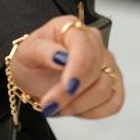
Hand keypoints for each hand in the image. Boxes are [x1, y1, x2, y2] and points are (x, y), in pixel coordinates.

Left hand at [9, 15, 124, 118]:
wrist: (33, 76)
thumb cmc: (30, 61)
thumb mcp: (26, 54)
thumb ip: (42, 51)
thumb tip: (60, 57)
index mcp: (71, 28)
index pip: (84, 48)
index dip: (78, 70)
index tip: (66, 88)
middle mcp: (93, 42)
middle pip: (95, 71)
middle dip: (71, 94)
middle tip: (49, 103)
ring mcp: (107, 63)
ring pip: (105, 90)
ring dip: (78, 105)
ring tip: (56, 105)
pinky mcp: (114, 84)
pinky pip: (113, 103)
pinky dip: (92, 112)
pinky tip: (73, 107)